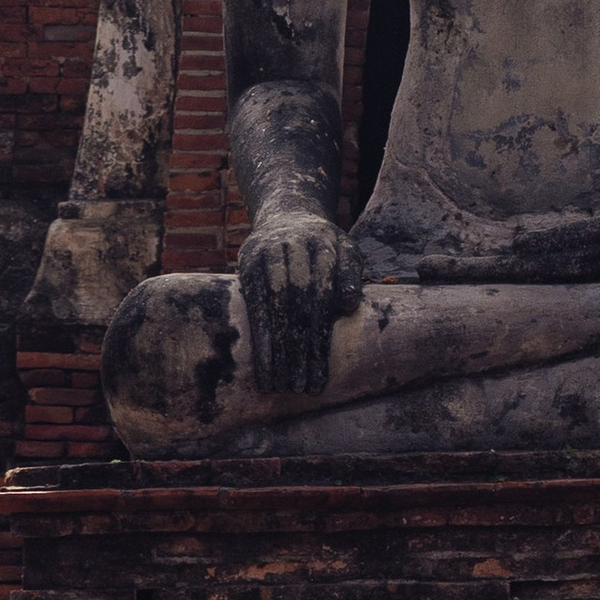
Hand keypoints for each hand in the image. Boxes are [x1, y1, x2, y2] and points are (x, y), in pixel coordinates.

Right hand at [237, 210, 362, 392]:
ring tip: (281, 385)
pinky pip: (254, 305)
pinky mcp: (248, 262)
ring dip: (277, 349)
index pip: (321, 297)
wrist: (288, 212)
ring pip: (274, 306)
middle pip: (297, 305)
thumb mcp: (346, 250)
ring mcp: (268, 252)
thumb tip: (349, 304)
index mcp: (324, 244)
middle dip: (298, 349)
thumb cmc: (323, 245)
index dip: (319, 338)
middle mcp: (294, 245)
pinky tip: (264, 367)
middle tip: (301, 387)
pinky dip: (259, 338)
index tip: (321, 376)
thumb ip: (351, 274)